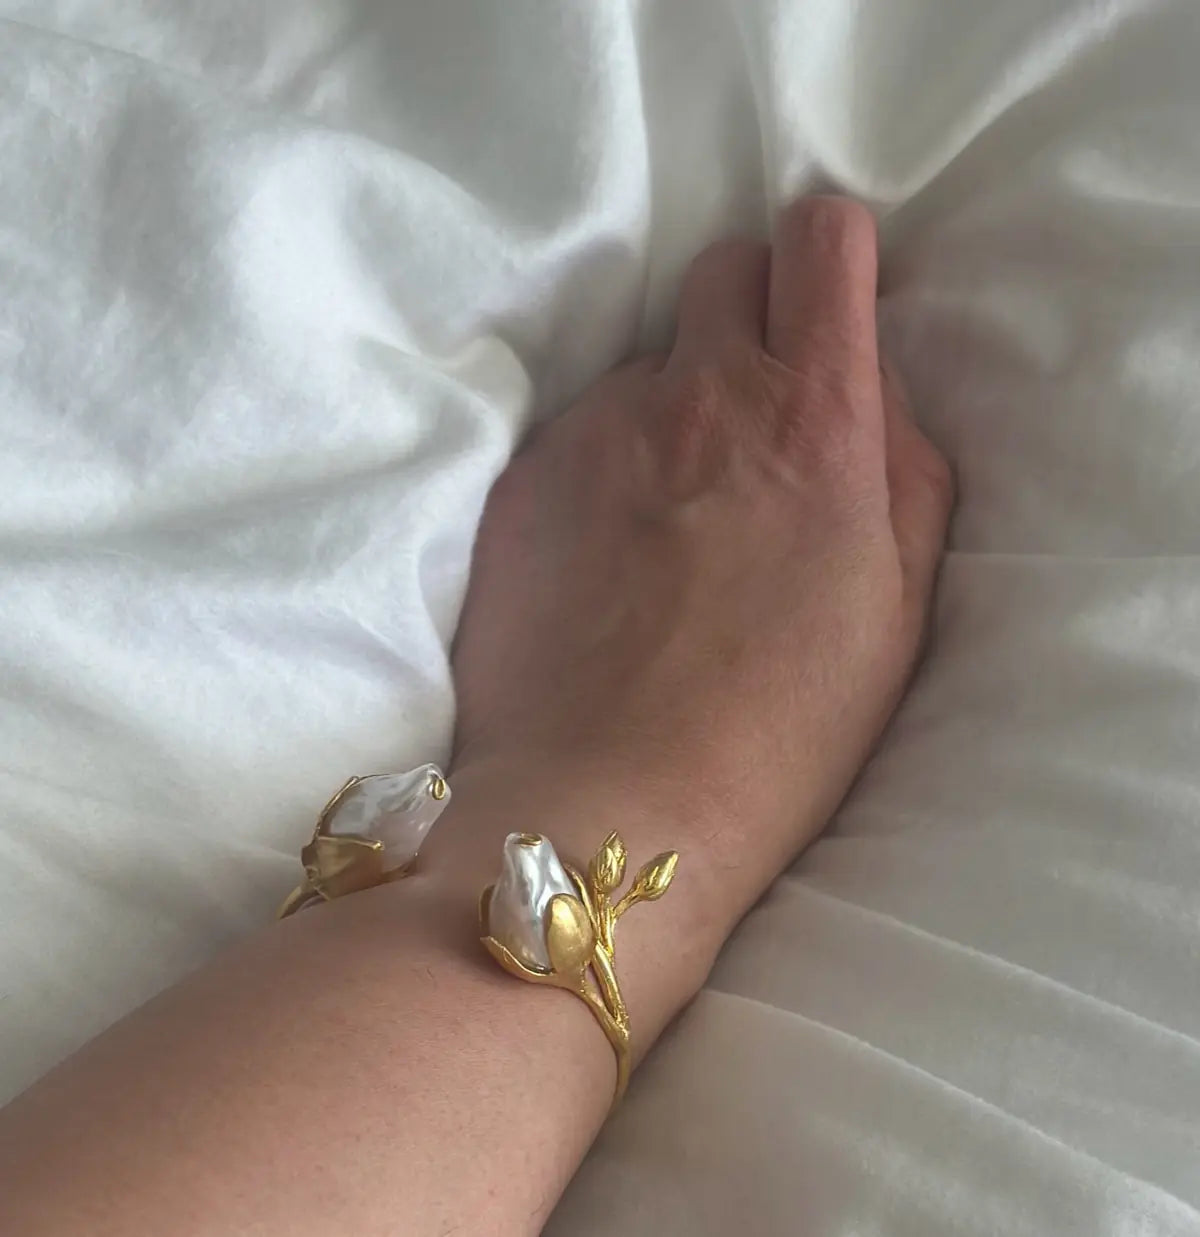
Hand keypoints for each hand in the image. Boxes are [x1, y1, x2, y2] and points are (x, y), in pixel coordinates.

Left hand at [449, 197, 951, 917]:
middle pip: (724, 267)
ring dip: (672, 406)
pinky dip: (603, 465)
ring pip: (646, 362)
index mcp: (810, 415)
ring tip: (671, 521)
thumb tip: (874, 389)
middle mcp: (698, 392)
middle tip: (756, 411)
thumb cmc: (780, 727)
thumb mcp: (899, 608)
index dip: (831, 254)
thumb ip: (905, 468)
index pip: (820, 237)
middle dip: (750, 311)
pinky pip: (578, 431)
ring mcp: (598, 429)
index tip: (827, 306)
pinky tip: (607, 560)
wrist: (610, 803)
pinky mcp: (524, 476)